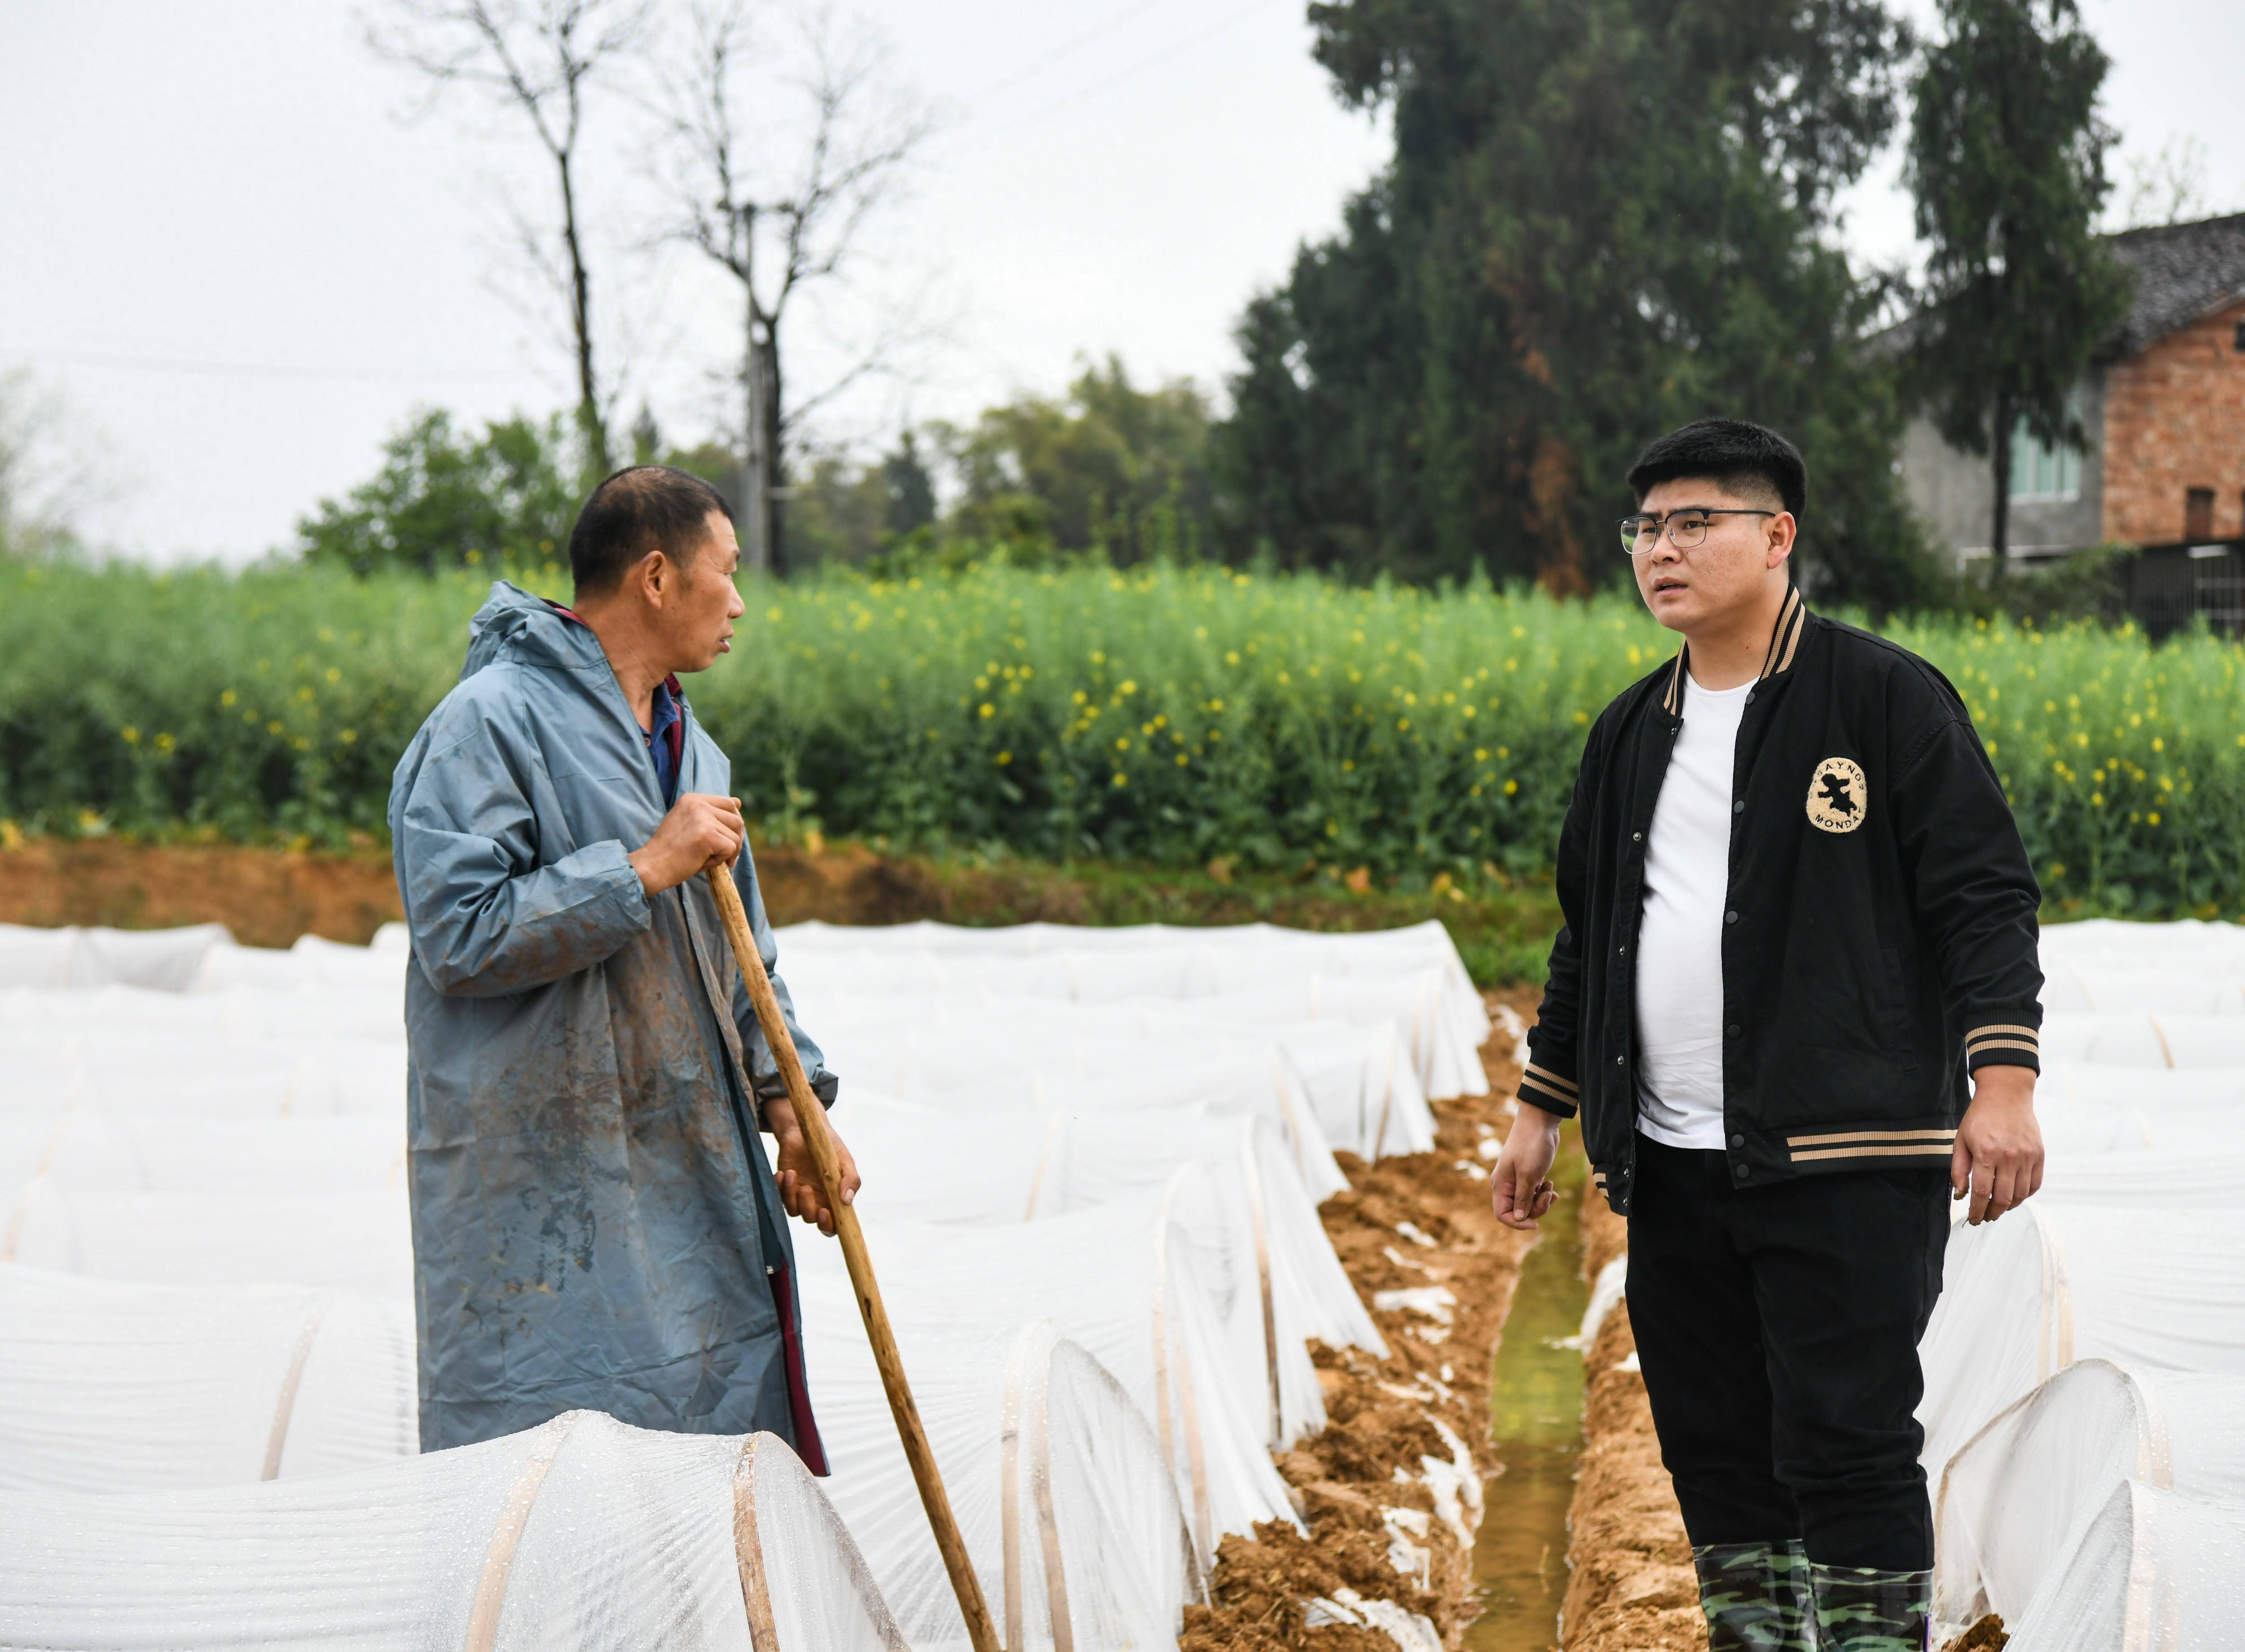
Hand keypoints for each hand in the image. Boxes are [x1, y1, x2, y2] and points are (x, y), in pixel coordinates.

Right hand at [628, 793, 743, 895]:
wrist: (652, 866)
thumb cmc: (671, 850)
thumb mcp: (689, 824)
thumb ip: (711, 813)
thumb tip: (739, 802)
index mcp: (692, 799)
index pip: (729, 803)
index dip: (733, 823)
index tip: (726, 837)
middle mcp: (698, 804)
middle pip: (736, 819)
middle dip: (736, 839)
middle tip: (726, 855)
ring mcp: (704, 818)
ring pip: (735, 835)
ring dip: (726, 852)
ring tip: (706, 858)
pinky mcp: (709, 835)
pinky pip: (731, 848)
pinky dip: (721, 860)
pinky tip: (703, 862)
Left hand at [766, 1092, 859, 1237]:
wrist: (807, 1129)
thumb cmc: (830, 1146)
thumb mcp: (845, 1160)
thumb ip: (851, 1180)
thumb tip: (846, 1201)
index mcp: (833, 1199)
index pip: (832, 1224)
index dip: (828, 1226)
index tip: (824, 1212)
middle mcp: (817, 1200)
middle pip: (810, 1219)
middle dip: (807, 1207)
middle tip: (806, 1189)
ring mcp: (799, 1194)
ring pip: (793, 1210)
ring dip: (790, 1195)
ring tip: (792, 1173)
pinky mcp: (784, 1187)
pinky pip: (778, 1197)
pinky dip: (778, 1188)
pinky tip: (782, 1173)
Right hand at [1491, 1100, 1564, 1230]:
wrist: (1540, 1121)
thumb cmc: (1531, 1145)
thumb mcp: (1529, 1174)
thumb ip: (1523, 1198)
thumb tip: (1519, 1219)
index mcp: (1501, 1185)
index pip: (1502, 1214)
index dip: (1518, 1223)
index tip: (1535, 1224)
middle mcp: (1507, 1184)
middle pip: (1518, 1211)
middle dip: (1535, 1209)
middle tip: (1547, 1196)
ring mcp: (1518, 1180)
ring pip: (1528, 1203)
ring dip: (1542, 1200)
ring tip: (1550, 1185)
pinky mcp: (1529, 1175)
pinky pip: (1535, 1194)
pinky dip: (1544, 1194)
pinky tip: (1552, 1188)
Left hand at [1952, 1064, 2042, 1224]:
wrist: (2006, 1095)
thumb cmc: (1979, 1117)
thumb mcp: (1961, 1140)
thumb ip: (1958, 1169)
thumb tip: (1960, 1195)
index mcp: (1985, 1154)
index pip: (1981, 1193)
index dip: (1976, 1211)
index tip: (1973, 1219)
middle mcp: (2009, 1158)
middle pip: (2002, 1199)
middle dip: (1992, 1213)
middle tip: (1985, 1217)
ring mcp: (2027, 1157)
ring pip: (2020, 1195)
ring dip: (2008, 1207)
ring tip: (1998, 1208)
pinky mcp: (2039, 1155)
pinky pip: (2034, 1185)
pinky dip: (2024, 1195)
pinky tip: (2014, 1195)